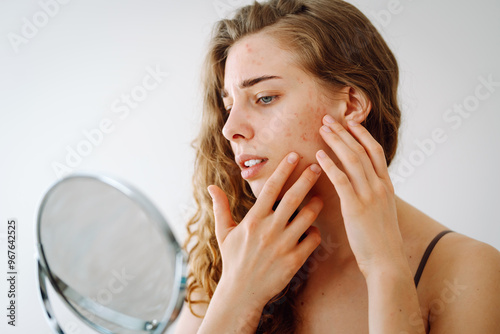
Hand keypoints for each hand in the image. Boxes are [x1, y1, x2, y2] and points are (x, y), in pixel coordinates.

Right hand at [208, 152, 322, 307]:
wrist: (242, 293)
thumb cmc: (233, 260)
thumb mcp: (224, 233)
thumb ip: (221, 208)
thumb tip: (211, 187)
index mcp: (253, 219)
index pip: (271, 188)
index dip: (284, 170)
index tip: (295, 156)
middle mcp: (269, 229)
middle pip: (293, 197)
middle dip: (307, 179)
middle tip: (318, 167)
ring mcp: (283, 244)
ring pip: (308, 217)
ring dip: (316, 205)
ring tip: (319, 198)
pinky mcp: (294, 260)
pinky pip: (313, 239)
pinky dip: (315, 232)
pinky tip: (312, 229)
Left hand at [316, 115, 405, 276]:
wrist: (387, 262)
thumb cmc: (381, 241)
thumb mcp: (382, 213)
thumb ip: (374, 197)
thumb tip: (363, 188)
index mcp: (386, 186)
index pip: (375, 152)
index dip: (362, 135)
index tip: (350, 122)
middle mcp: (380, 186)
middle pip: (361, 150)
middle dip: (344, 132)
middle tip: (328, 119)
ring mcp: (369, 195)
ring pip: (352, 159)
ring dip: (335, 141)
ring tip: (322, 129)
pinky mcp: (356, 207)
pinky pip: (341, 179)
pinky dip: (330, 165)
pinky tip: (319, 155)